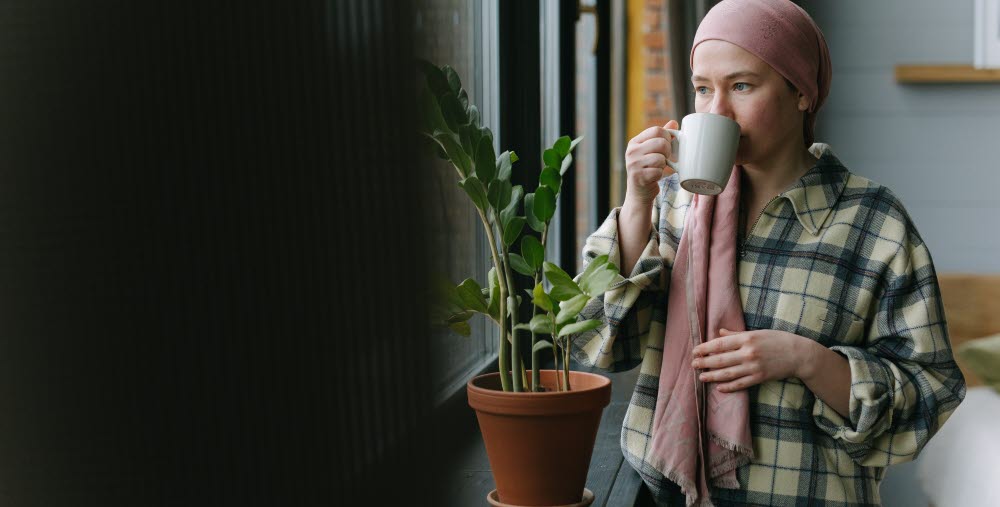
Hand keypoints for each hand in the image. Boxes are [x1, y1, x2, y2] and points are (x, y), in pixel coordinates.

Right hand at [623, 120, 677, 206]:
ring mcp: (633, 164)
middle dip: (667, 152)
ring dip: (663, 165)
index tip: (667, 145)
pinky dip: (660, 175)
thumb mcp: (652, 151)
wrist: (639, 192)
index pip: (657, 130)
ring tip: (657, 168)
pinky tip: (654, 177)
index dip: (667, 137)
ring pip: (660, 158)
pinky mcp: (638, 177)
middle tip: (664, 158)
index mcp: (635, 142)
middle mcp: (631, 152)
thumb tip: (674, 123)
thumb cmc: (648, 169)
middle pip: (661, 143)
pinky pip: (658, 172)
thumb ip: (662, 137)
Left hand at [691, 328, 812, 392]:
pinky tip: (719, 387)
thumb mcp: (757, 332)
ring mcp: (754, 366)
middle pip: (721, 359)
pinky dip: (729, 387)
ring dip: (713, 376)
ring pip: (728, 373)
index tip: (695, 351)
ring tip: (701, 377)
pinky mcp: (760, 378)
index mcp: (747, 338)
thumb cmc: (777, 340)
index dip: (705, 348)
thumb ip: (736, 334)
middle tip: (693, 365)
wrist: (799, 354)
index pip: (720, 344)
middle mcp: (749, 352)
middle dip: (705, 363)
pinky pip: (741, 384)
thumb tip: (718, 333)